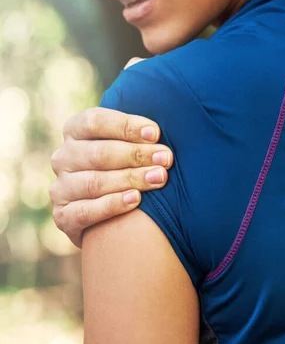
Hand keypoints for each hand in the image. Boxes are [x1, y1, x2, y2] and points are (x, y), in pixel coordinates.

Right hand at [50, 107, 173, 247]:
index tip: (155, 133)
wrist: (108, 222)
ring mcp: (60, 189)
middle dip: (136, 155)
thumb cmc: (125, 172)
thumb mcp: (126, 148)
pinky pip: (86, 211)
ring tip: (159, 178)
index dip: (126, 126)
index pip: (94, 122)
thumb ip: (137, 138)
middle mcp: (63, 158)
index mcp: (74, 132)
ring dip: (130, 179)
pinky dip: (113, 204)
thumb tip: (158, 132)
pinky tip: (136, 199)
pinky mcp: (64, 217)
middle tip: (165, 159)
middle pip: (98, 153)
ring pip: (94, 182)